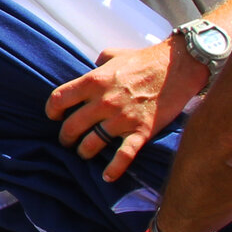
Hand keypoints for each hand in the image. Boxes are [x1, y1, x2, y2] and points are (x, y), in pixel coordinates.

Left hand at [45, 35, 204, 181]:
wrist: (179, 67)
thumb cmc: (145, 59)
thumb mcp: (115, 54)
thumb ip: (99, 62)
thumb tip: (91, 66)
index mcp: (94, 81)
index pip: (59, 99)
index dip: (52, 110)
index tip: (54, 116)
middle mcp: (104, 102)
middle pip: (72, 126)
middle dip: (66, 137)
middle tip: (67, 140)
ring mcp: (122, 118)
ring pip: (91, 144)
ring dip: (84, 151)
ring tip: (84, 152)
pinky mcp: (141, 131)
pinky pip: (123, 155)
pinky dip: (114, 169)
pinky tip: (107, 176)